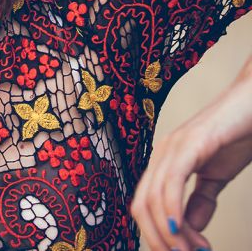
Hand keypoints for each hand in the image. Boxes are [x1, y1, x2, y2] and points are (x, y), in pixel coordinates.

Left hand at [131, 58, 251, 250]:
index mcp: (163, 161)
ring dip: (170, 233)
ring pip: (153, 198)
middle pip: (141, 205)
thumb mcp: (215, 176)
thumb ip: (201, 200)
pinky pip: (171, 182)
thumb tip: (189, 226)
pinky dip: (173, 210)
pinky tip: (183, 229)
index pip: (144, 205)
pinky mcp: (190, 143)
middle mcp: (161, 153)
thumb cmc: (235, 136)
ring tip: (194, 249)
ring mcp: (172, 146)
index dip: (155, 236)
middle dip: (158, 240)